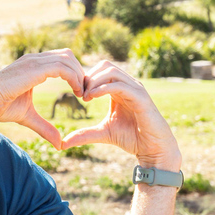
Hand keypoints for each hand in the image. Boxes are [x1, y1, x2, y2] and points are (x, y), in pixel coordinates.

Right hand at [0, 49, 84, 148]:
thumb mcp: (28, 117)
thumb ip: (44, 127)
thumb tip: (59, 143)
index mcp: (31, 65)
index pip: (60, 59)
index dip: (73, 73)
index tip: (80, 91)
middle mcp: (33, 59)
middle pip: (67, 55)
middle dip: (80, 71)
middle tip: (85, 92)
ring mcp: (33, 61)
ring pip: (67, 59)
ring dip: (79, 75)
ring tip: (82, 93)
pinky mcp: (34, 68)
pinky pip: (62, 67)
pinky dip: (74, 78)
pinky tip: (76, 92)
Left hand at [62, 61, 180, 169]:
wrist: (152, 148)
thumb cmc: (131, 138)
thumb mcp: (102, 133)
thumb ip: (84, 134)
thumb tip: (62, 144)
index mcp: (118, 89)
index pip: (100, 70)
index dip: (85, 79)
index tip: (76, 94)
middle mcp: (128, 85)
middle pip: (105, 66)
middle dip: (88, 77)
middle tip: (79, 94)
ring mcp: (135, 89)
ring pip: (111, 72)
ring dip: (94, 81)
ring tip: (85, 96)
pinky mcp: (141, 97)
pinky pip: (120, 85)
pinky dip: (103, 88)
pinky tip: (92, 97)